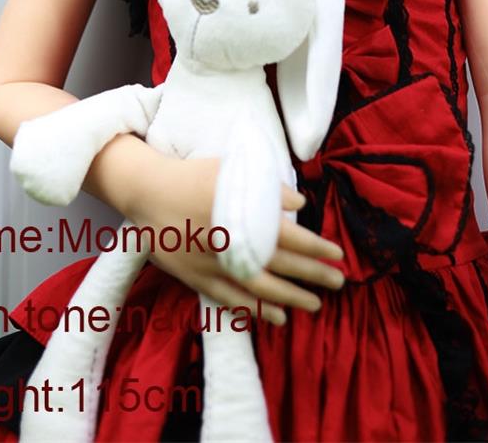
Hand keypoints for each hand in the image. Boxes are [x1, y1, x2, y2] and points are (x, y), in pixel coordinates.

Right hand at [125, 155, 344, 326]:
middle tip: (339, 283)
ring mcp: (215, 266)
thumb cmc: (192, 177)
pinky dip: (255, 310)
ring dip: (291, 298)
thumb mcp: (231, 170)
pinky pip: (231, 301)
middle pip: (281, 266)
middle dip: (313, 276)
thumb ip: (266, 186)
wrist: (148, 193)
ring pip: (260, 289)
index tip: (337, 254)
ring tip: (315, 305)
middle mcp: (233, 246)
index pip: (290, 237)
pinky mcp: (198, 278)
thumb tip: (299, 201)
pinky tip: (276, 316)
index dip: (316, 248)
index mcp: (243, 217)